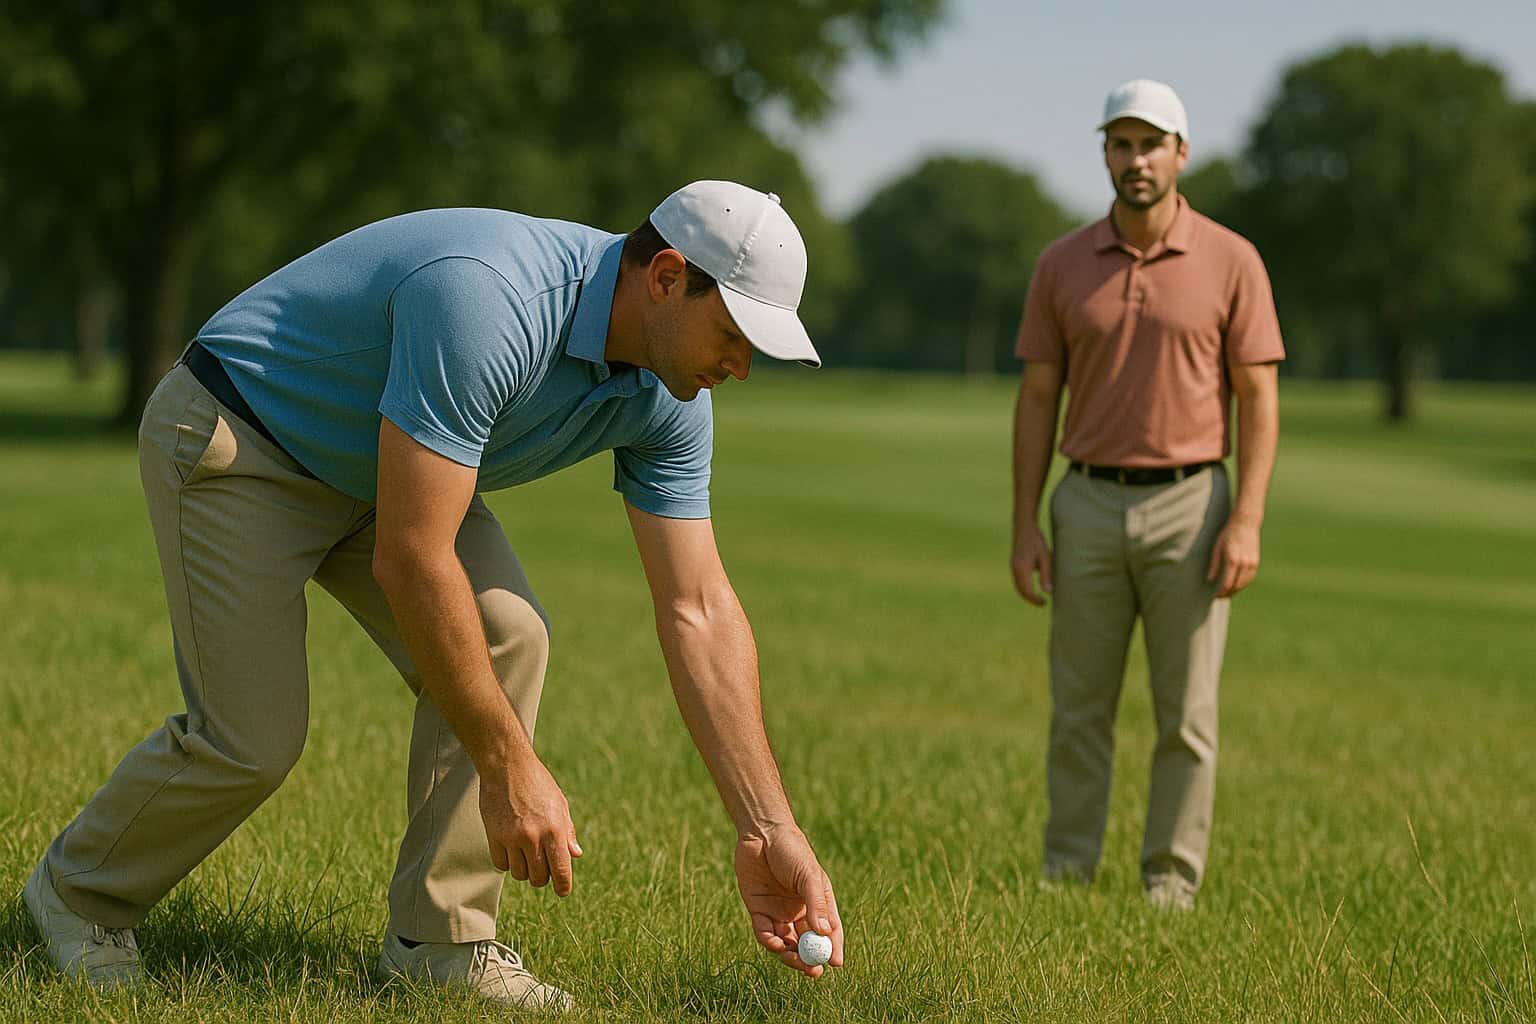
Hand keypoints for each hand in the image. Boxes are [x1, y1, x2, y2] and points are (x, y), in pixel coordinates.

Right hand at [479, 760, 582, 896]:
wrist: (507, 767)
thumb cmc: (538, 783)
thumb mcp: (560, 804)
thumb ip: (567, 832)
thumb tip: (575, 855)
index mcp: (555, 830)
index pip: (561, 870)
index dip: (563, 886)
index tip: (563, 891)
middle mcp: (534, 837)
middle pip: (539, 878)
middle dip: (543, 877)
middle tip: (543, 867)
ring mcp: (512, 838)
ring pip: (519, 874)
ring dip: (524, 870)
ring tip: (526, 855)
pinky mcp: (494, 837)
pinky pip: (501, 865)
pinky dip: (507, 863)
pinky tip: (511, 850)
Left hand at [734, 826, 843, 977]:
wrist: (761, 833)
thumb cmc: (792, 850)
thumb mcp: (808, 876)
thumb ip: (816, 904)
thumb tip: (824, 933)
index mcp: (818, 902)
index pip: (829, 931)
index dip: (832, 948)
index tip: (835, 963)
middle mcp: (799, 911)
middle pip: (806, 943)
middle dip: (809, 959)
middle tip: (812, 971)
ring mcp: (778, 912)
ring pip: (786, 944)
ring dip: (790, 955)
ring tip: (791, 957)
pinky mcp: (758, 910)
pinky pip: (765, 933)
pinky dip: (770, 942)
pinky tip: (775, 943)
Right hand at [1011, 527, 1052, 605]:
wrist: (1024, 527)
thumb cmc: (1037, 541)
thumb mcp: (1045, 557)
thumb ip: (1046, 575)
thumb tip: (1048, 592)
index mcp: (1022, 569)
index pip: (1028, 591)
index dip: (1036, 600)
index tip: (1045, 603)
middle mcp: (1015, 569)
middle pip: (1021, 591)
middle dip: (1030, 599)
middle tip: (1042, 603)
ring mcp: (1012, 566)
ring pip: (1018, 586)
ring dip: (1027, 594)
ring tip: (1038, 597)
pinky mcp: (1014, 564)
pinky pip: (1017, 580)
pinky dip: (1024, 587)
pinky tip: (1032, 586)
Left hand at [1206, 518, 1260, 597]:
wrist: (1246, 523)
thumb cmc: (1228, 534)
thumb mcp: (1217, 548)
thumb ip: (1214, 565)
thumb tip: (1210, 580)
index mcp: (1233, 560)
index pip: (1227, 583)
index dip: (1221, 592)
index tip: (1215, 596)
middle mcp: (1244, 563)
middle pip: (1237, 586)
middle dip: (1228, 593)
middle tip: (1220, 597)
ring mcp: (1252, 563)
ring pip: (1244, 583)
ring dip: (1236, 590)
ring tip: (1228, 593)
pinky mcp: (1256, 561)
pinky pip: (1250, 577)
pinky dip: (1243, 583)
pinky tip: (1237, 584)